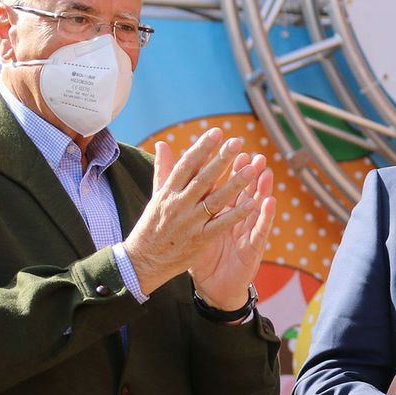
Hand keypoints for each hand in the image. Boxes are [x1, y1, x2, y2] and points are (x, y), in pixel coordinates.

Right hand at [122, 129, 267, 294]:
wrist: (143, 261)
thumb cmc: (151, 226)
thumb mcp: (155, 196)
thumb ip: (163, 170)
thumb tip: (162, 144)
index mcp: (167, 192)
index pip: (186, 165)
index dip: (202, 148)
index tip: (217, 133)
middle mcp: (178, 205)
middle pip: (203, 179)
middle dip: (221, 160)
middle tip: (237, 142)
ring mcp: (190, 223)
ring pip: (215, 200)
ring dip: (235, 184)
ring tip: (252, 168)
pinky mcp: (199, 240)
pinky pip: (221, 225)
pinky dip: (236, 214)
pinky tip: (252, 203)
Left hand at [188, 154, 276, 310]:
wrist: (211, 288)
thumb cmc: (200, 255)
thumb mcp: (188, 226)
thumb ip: (180, 200)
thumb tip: (165, 181)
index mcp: (220, 213)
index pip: (225, 186)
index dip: (229, 167)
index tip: (230, 146)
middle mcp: (235, 220)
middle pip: (243, 192)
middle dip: (248, 173)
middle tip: (252, 153)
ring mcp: (245, 234)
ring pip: (255, 208)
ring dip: (261, 189)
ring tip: (265, 171)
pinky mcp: (252, 250)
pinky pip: (259, 232)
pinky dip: (265, 217)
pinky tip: (270, 202)